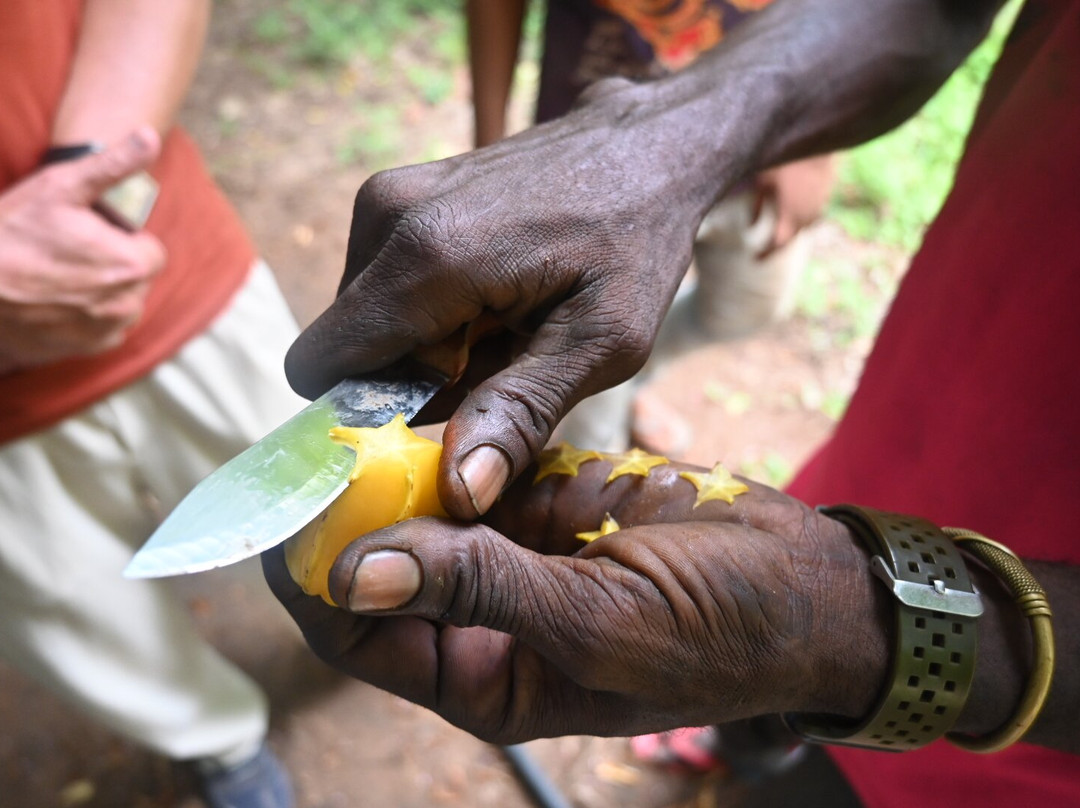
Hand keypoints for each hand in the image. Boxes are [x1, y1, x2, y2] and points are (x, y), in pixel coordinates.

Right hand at [0, 128, 165, 372]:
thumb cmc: (13, 229)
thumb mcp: (62, 186)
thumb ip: (114, 164)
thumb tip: (149, 135)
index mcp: (134, 265)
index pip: (151, 249)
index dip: (123, 239)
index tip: (90, 233)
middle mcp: (129, 304)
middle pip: (138, 276)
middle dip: (115, 262)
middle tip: (70, 250)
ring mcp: (108, 330)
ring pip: (123, 301)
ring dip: (105, 289)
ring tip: (62, 273)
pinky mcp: (89, 348)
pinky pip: (105, 326)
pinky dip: (89, 314)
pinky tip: (58, 298)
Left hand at [264, 456, 889, 743]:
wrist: (808, 582)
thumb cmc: (722, 630)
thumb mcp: (601, 622)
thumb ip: (483, 591)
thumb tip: (358, 570)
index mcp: (487, 676)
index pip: (364, 637)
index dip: (318, 581)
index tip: (292, 513)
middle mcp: (486, 620)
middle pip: (383, 566)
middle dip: (351, 511)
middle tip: (319, 445)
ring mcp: (516, 553)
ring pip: (427, 508)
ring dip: (398, 466)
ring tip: (360, 411)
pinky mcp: (547, 500)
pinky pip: (480, 467)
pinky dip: (457, 438)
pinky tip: (432, 399)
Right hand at [284, 78, 717, 519]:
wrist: (649, 145)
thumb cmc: (637, 240)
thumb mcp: (602, 342)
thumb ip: (522, 413)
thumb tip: (459, 491)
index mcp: (427, 259)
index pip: (321, 367)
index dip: (366, 415)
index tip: (439, 417)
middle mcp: (387, 217)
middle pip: (347, 349)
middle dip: (411, 380)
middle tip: (499, 362)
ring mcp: (388, 197)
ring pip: (367, 320)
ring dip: (427, 346)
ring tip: (506, 325)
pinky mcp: (400, 194)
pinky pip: (386, 284)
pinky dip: (433, 308)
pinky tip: (496, 296)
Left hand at [752, 154, 835, 257]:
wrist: (817, 132)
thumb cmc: (785, 156)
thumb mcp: (763, 180)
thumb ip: (757, 204)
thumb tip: (750, 224)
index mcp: (791, 215)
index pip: (778, 244)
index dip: (766, 253)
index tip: (755, 260)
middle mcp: (808, 213)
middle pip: (791, 235)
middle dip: (777, 243)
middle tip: (763, 250)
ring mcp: (821, 201)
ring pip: (804, 222)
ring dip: (790, 227)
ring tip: (777, 230)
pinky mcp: (828, 188)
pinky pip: (812, 207)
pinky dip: (799, 211)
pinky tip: (789, 205)